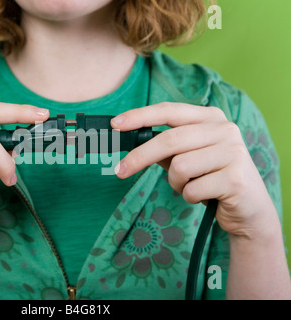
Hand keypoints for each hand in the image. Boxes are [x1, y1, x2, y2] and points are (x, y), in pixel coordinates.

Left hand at [111, 102, 276, 238]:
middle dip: (139, 157)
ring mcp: (233, 152)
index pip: (169, 110)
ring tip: (191, 186)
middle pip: (169, 140)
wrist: (249, 210)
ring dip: (176, 183)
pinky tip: (206, 196)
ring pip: (179, 166)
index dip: (139, 116)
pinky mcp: (236, 178)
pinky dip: (189, 196)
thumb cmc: (211, 178)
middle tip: (120, 171)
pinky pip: (192, 189)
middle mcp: (224, 129)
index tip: (115, 124)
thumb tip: (129, 138)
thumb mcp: (186, 158)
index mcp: (210, 117)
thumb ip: (164, 147)